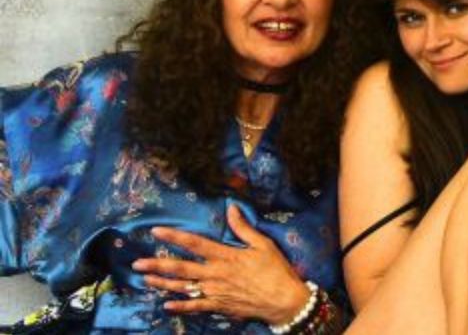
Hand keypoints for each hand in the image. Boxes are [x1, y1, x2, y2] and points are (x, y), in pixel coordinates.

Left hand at [133, 205, 309, 324]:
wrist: (283, 300)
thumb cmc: (275, 270)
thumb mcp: (263, 244)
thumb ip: (243, 228)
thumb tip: (231, 209)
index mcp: (225, 256)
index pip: (194, 243)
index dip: (174, 237)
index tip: (156, 231)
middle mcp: (215, 274)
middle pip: (180, 268)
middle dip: (157, 265)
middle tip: (136, 264)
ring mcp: (214, 292)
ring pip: (182, 287)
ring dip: (162, 284)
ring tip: (145, 279)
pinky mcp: (218, 306)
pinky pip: (195, 306)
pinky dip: (180, 306)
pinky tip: (166, 304)